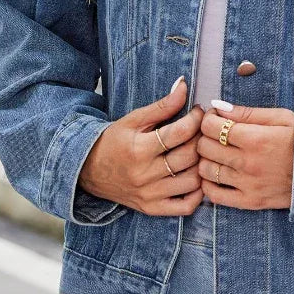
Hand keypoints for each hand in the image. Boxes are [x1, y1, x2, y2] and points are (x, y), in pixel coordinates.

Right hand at [77, 77, 205, 215]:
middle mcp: (145, 175)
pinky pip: (185, 207)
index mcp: (139, 149)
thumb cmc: (113, 141)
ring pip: (192, 182)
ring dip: (202, 165)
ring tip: (201, 152)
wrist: (88, 170)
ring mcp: (150, 195)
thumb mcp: (134, 119)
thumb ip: (162, 105)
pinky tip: (196, 177)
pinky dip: (197, 194)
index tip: (199, 111)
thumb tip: (184, 84)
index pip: (179, 132)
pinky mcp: (152, 209)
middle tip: (204, 130)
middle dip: (202, 139)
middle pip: (189, 157)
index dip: (196, 119)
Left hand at [197, 102, 293, 209]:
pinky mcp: (250, 202)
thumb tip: (217, 106)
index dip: (208, 118)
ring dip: (205, 159)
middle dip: (205, 136)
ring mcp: (247, 185)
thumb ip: (247, 112)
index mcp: (255, 139)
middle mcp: (248, 163)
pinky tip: (215, 174)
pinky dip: (208, 184)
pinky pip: (215, 195)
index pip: (211, 126)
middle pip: (204, 147)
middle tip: (214, 133)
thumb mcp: (281, 117)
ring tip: (216, 153)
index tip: (215, 117)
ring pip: (205, 170)